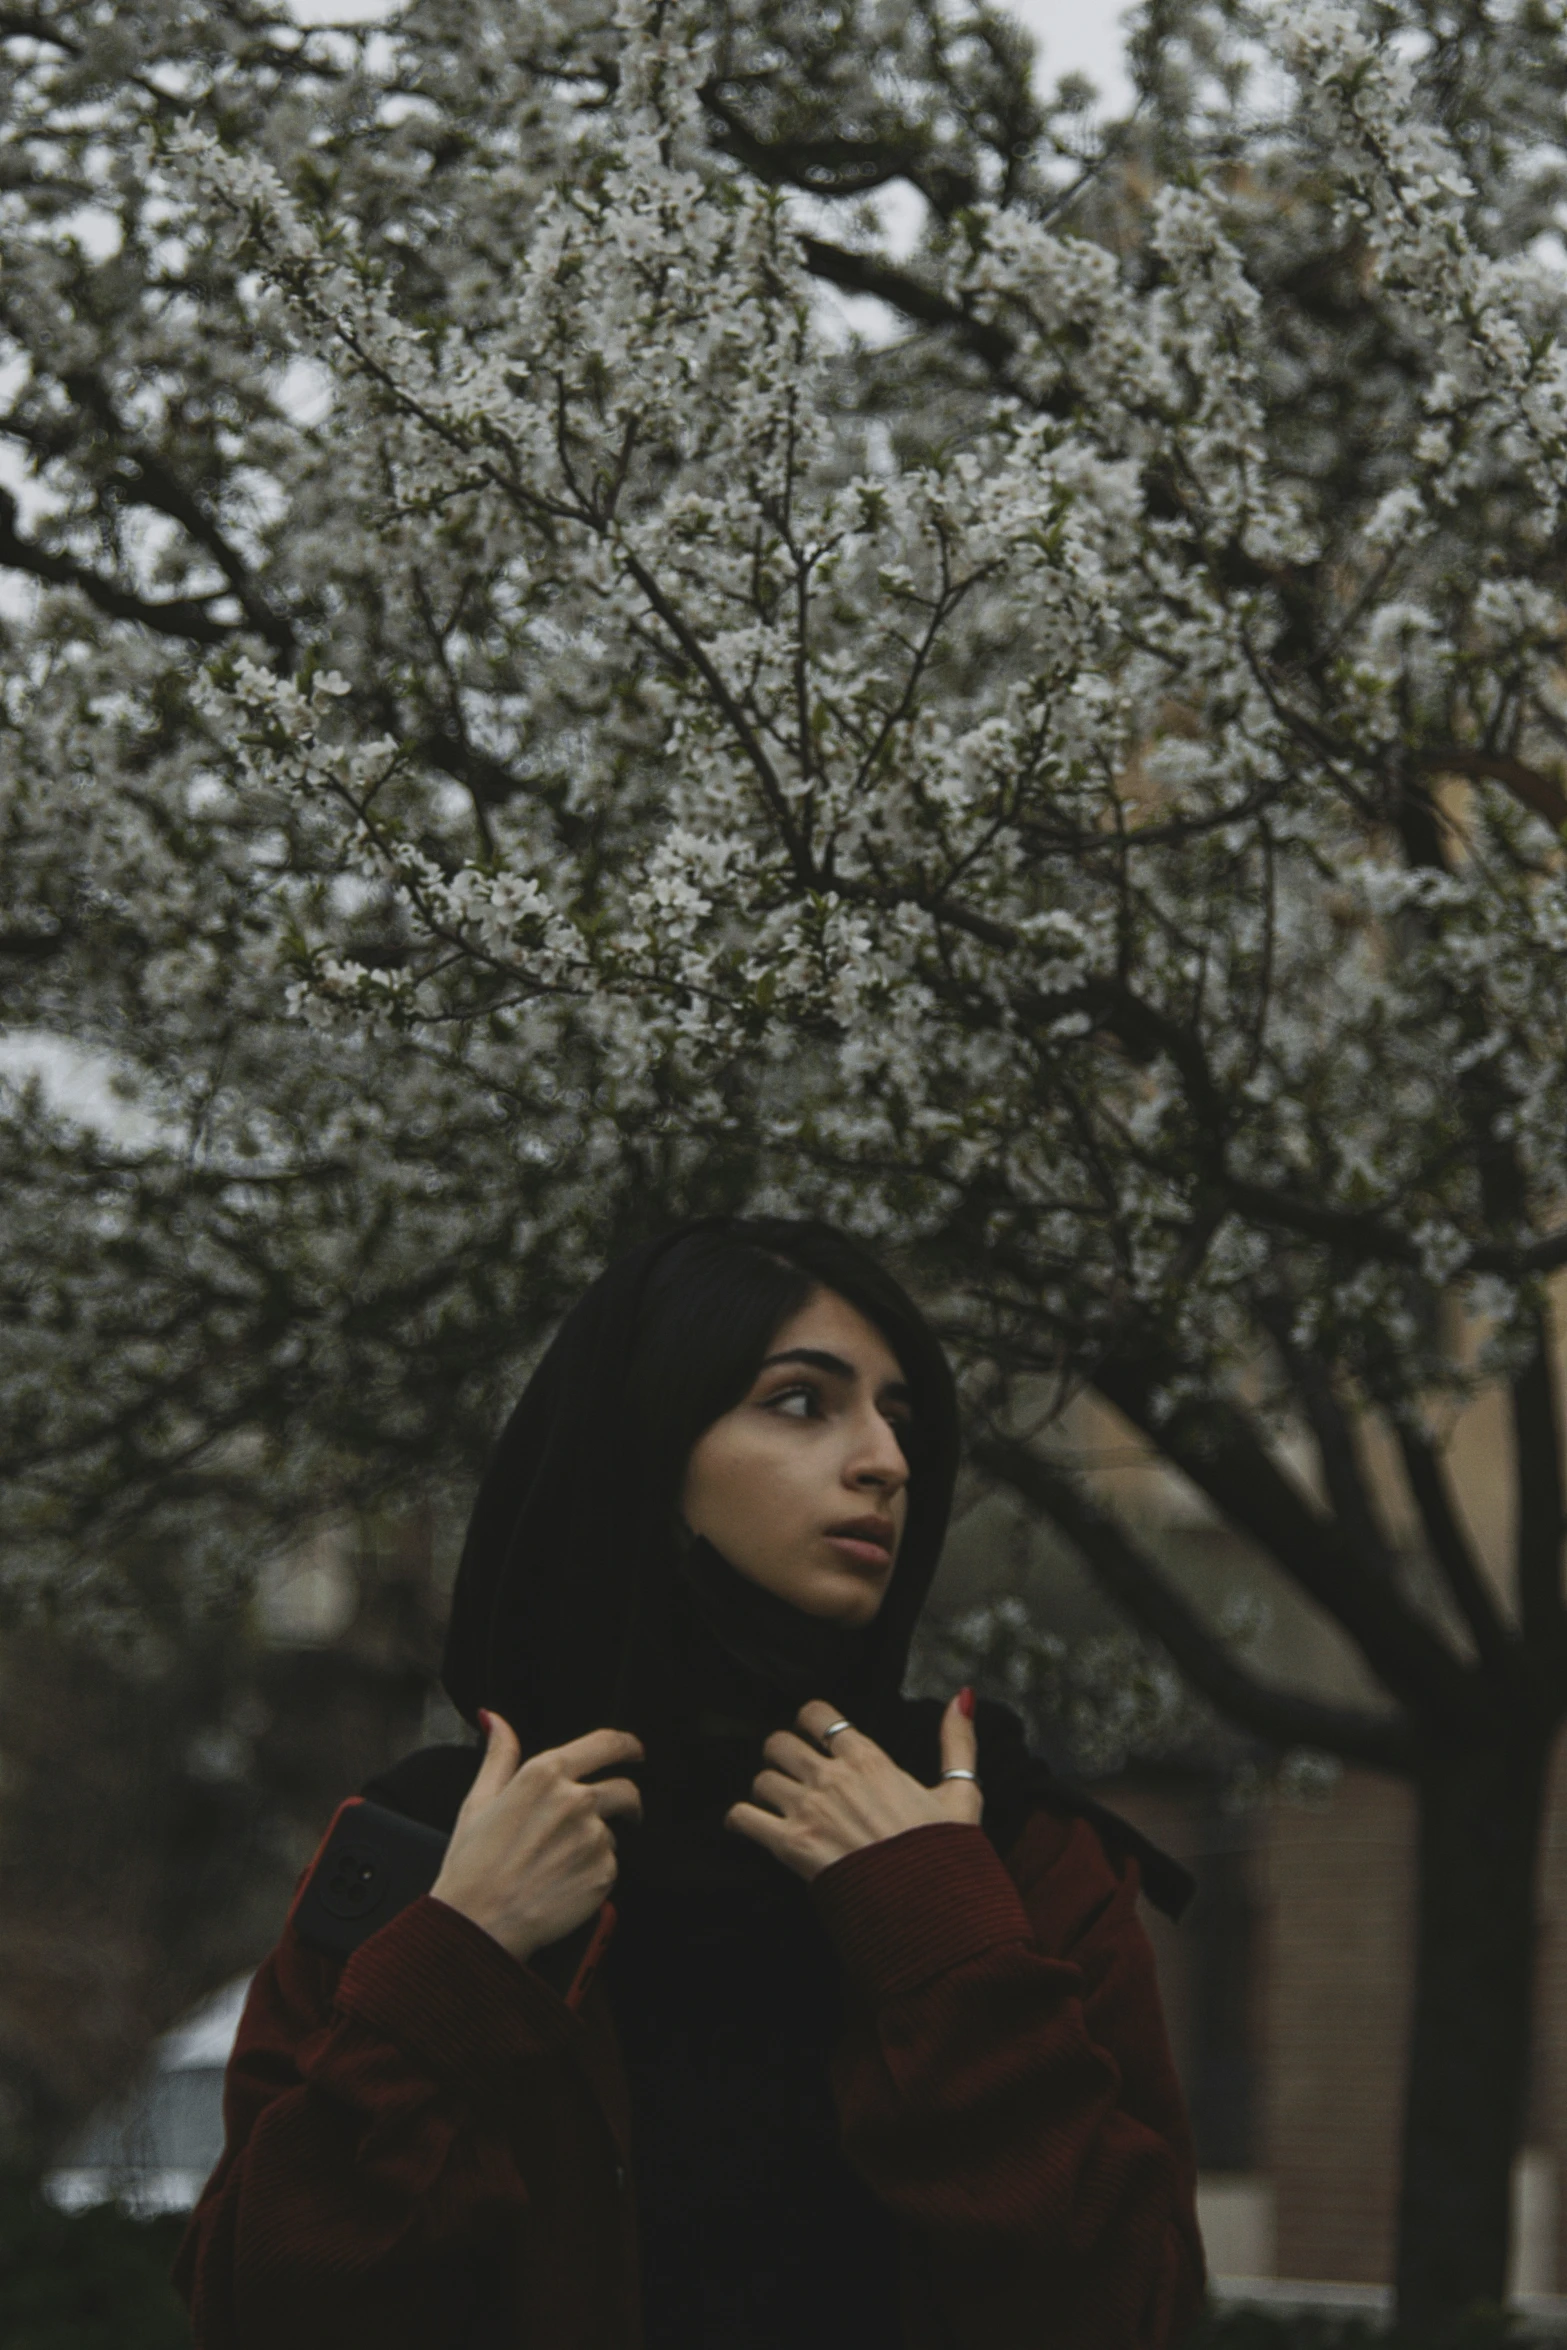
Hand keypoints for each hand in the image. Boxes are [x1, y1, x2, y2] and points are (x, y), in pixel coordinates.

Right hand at [430, 1710, 643, 1965]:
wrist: (478, 1925)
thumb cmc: (472, 1866)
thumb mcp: (478, 1801)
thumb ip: (498, 1755)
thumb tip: (495, 1720)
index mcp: (545, 1774)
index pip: (607, 1744)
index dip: (628, 1746)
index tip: (635, 1752)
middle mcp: (576, 1800)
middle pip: (625, 1790)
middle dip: (625, 1801)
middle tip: (615, 1815)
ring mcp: (593, 1838)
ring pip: (613, 1833)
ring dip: (597, 1843)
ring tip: (561, 1863)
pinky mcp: (604, 1874)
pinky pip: (610, 1867)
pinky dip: (594, 1873)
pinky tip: (564, 1883)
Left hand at [724, 1693, 980, 1882]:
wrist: (929, 1907)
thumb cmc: (944, 1853)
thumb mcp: (960, 1792)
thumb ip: (957, 1741)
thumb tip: (963, 1696)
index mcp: (868, 1760)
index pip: (816, 1715)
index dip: (809, 1720)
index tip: (812, 1734)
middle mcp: (832, 1778)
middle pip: (779, 1742)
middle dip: (782, 1754)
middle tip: (792, 1770)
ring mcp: (809, 1810)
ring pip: (761, 1778)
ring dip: (767, 1789)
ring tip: (779, 1801)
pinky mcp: (791, 1846)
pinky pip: (743, 1818)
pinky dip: (741, 1820)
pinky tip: (752, 1825)